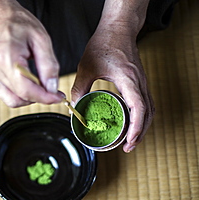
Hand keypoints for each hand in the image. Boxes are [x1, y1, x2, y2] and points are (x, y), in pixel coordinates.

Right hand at [0, 1, 63, 106]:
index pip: (26, 90)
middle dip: (38, 97)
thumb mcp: (41, 39)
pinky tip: (25, 81)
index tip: (57, 97)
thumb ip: (49, 66)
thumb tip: (52, 88)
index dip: (44, 98)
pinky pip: (4, 95)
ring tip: (37, 83)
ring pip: (11, 100)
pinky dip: (18, 93)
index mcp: (5, 57)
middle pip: (19, 98)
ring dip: (28, 97)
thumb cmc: (17, 23)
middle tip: (50, 90)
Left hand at [71, 26, 154, 152]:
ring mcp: (141, 81)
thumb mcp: (87, 66)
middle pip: (148, 112)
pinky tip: (131, 121)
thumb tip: (73, 106)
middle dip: (140, 133)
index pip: (139, 107)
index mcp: (128, 79)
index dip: (137, 127)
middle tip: (128, 147)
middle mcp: (139, 81)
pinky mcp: (139, 80)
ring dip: (143, 125)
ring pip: (149, 108)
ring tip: (131, 139)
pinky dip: (141, 115)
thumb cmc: (104, 44)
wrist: (118, 29)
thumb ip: (79, 87)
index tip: (129, 141)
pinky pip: (145, 101)